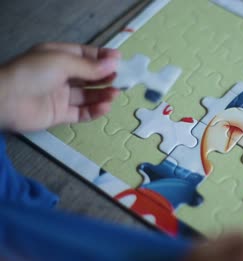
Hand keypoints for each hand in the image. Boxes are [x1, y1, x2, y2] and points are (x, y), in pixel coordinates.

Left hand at [0, 42, 119, 131]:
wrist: (5, 100)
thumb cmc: (33, 73)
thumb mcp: (62, 62)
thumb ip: (90, 67)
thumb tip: (114, 65)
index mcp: (58, 56)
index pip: (85, 55)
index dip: (102, 58)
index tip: (119, 61)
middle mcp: (60, 75)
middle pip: (89, 75)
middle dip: (106, 76)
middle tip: (121, 79)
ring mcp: (60, 95)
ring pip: (88, 94)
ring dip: (103, 94)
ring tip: (115, 94)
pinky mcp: (60, 113)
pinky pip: (81, 112)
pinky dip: (94, 110)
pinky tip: (105, 107)